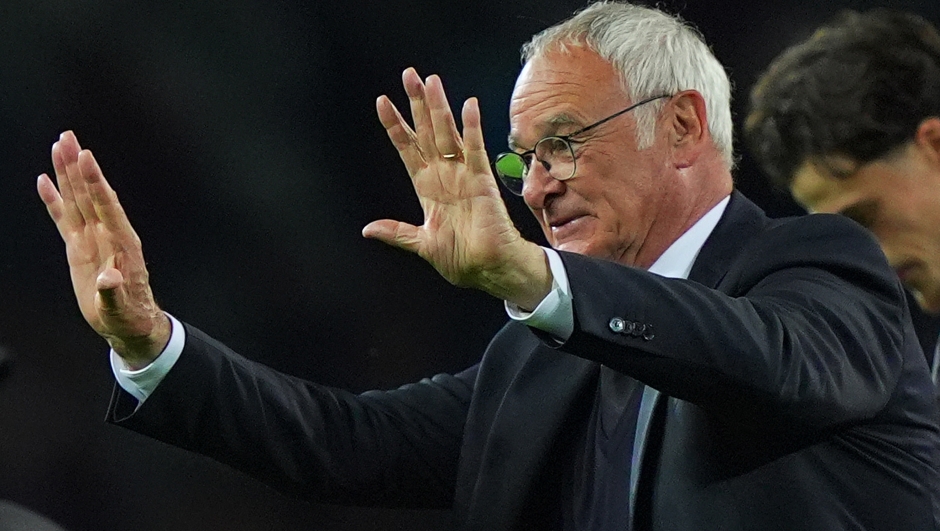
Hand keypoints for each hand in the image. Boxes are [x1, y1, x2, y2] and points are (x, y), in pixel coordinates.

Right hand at [37, 131, 168, 367]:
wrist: (127, 321)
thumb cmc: (127, 314)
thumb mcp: (120, 307)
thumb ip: (113, 291)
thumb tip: (109, 277)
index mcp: (121, 243)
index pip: (107, 205)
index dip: (95, 181)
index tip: (86, 157)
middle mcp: (107, 234)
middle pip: (90, 194)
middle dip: (78, 166)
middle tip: (68, 137)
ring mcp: (92, 238)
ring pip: (77, 199)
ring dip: (67, 174)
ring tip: (59, 146)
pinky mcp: (79, 247)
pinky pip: (64, 218)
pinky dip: (54, 200)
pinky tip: (45, 180)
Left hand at [364, 68, 551, 308]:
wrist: (488, 270)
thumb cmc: (460, 258)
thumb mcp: (421, 244)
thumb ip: (397, 232)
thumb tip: (368, 229)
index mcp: (427, 188)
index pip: (407, 148)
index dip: (395, 125)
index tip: (382, 101)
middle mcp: (444, 175)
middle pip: (427, 132)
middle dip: (417, 104)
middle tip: (409, 75)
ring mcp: (463, 175)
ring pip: (448, 134)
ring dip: (439, 108)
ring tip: (431, 81)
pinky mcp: (482, 181)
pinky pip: (476, 150)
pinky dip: (472, 128)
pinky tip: (468, 106)